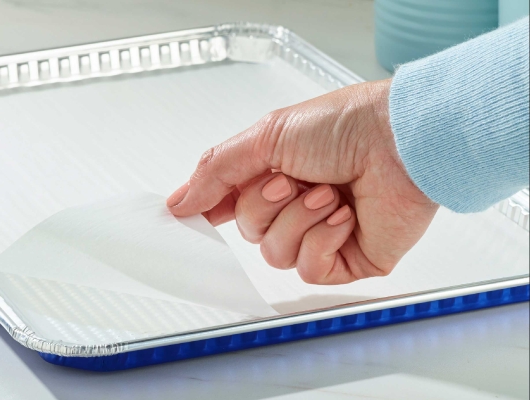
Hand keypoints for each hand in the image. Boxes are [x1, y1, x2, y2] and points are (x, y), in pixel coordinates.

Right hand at [166, 79, 438, 283]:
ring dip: (298, 220)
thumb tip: (178, 202)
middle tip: (293, 180)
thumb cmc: (344, 126)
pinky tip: (344, 216)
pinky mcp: (347, 259)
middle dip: (266, 205)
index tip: (189, 215)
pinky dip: (322, 240)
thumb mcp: (267, 136)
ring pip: (275, 254)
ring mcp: (320, 234)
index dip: (210, 210)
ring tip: (328, 194)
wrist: (402, 140)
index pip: (227, 204)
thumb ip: (217, 171)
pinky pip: (309, 269)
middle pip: (248, 231)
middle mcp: (294, 205)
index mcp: (273, 173)